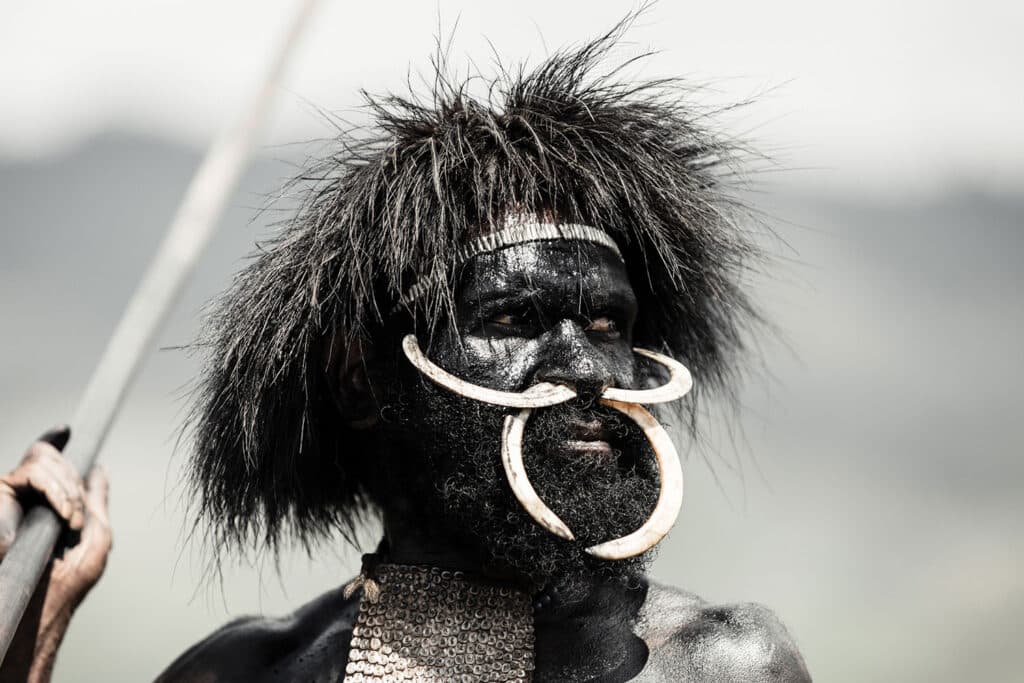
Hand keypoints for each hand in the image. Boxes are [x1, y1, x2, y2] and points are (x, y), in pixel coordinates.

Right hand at [0, 426, 111, 682]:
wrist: (42, 600)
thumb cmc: (67, 578)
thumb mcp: (95, 533)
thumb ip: (96, 499)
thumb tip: (100, 468)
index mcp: (46, 501)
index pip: (46, 459)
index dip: (54, 440)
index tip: (67, 430)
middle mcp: (25, 494)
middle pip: (52, 454)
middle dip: (75, 483)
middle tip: (76, 519)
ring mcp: (10, 494)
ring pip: (44, 458)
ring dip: (69, 490)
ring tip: (70, 521)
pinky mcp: (1, 495)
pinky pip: (35, 473)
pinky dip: (58, 492)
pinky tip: (64, 516)